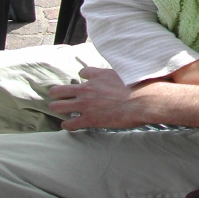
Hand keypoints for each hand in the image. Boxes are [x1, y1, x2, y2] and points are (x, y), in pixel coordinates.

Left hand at [48, 67, 170, 130]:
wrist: (142, 101)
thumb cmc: (139, 86)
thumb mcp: (128, 73)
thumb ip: (118, 74)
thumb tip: (122, 74)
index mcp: (98, 75)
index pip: (83, 72)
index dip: (83, 77)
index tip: (85, 80)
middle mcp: (88, 88)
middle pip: (61, 89)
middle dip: (57, 92)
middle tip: (56, 95)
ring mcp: (86, 104)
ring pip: (59, 106)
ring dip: (57, 107)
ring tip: (56, 108)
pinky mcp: (89, 119)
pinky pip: (70, 123)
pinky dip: (67, 124)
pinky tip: (67, 124)